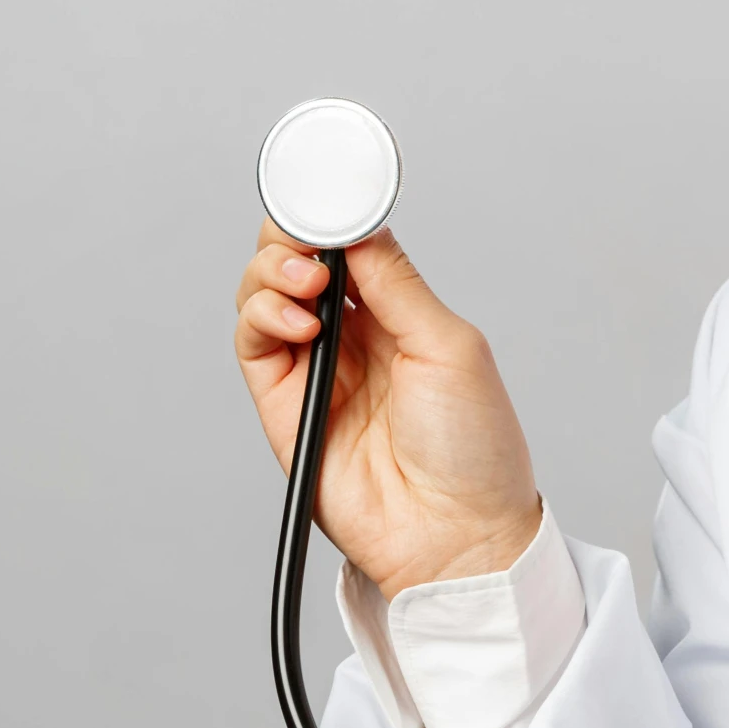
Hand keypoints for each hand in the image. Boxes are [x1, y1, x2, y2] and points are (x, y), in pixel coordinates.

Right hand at [233, 223, 542, 600]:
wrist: (456, 534)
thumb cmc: (475, 450)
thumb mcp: (451, 346)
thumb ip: (397, 285)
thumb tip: (359, 229)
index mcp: (401, 316)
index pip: (350, 247)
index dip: (332, 218)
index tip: (327, 194)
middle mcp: (354, 337)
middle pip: (296, 261)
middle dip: (291, 236)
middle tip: (306, 239)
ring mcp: (315, 369)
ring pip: (265, 295)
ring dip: (273, 273)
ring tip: (306, 285)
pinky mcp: (285, 404)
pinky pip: (254, 344)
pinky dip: (264, 317)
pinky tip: (300, 321)